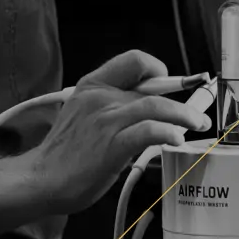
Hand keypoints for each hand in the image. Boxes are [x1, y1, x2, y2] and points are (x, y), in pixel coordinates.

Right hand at [32, 50, 210, 215]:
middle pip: (152, 88)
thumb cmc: (65, 153)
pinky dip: (168, 132)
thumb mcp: (84, 114)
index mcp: (91, 85)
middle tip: (197, 115)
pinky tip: (176, 139)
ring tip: (196, 124)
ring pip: (156, 105)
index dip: (158, 69)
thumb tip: (147, 110)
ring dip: (183, 114)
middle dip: (182, 101)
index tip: (170, 85)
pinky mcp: (112, 144)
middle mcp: (99, 97)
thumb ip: (111, 106)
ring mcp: (105, 120)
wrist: (41, 178)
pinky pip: (149, 131)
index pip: (133, 60)